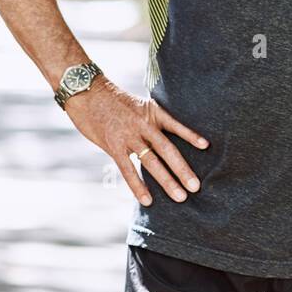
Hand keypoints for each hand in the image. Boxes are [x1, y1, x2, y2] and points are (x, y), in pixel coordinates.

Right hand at [64, 76, 208, 205]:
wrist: (86, 92)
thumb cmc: (111, 100)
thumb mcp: (135, 104)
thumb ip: (148, 120)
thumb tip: (159, 138)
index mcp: (151, 112)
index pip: (175, 125)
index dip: (190, 135)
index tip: (206, 146)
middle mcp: (143, 124)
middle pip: (167, 149)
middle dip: (183, 169)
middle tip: (196, 187)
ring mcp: (128, 136)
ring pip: (151, 162)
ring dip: (167, 181)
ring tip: (180, 197)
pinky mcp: (113, 146)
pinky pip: (128, 169)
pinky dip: (138, 186)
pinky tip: (148, 200)